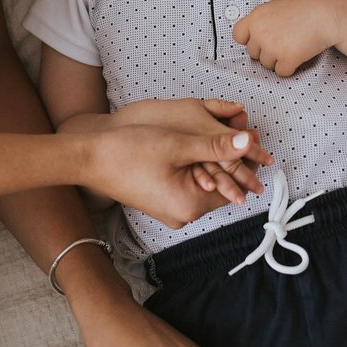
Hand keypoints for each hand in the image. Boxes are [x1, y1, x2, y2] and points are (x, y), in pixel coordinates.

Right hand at [84, 116, 271, 228]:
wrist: (90, 159)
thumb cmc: (129, 151)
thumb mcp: (178, 144)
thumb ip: (216, 145)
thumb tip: (247, 142)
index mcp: (190, 205)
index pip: (234, 185)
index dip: (248, 159)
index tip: (256, 136)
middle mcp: (183, 215)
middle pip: (221, 185)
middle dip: (233, 158)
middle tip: (243, 130)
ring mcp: (171, 211)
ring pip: (206, 183)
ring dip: (216, 161)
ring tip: (224, 135)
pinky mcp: (162, 203)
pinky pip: (190, 185)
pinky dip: (199, 167)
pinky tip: (199, 148)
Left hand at [233, 0, 342, 76]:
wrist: (326, 15)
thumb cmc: (305, 8)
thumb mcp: (276, 6)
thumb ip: (261, 19)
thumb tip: (252, 33)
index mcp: (255, 17)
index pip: (238, 36)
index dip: (249, 39)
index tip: (260, 39)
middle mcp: (260, 33)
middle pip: (254, 53)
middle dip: (266, 50)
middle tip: (284, 40)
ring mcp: (272, 48)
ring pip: (267, 64)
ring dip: (278, 59)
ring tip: (293, 44)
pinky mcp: (287, 60)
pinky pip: (281, 72)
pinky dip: (290, 67)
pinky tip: (299, 53)